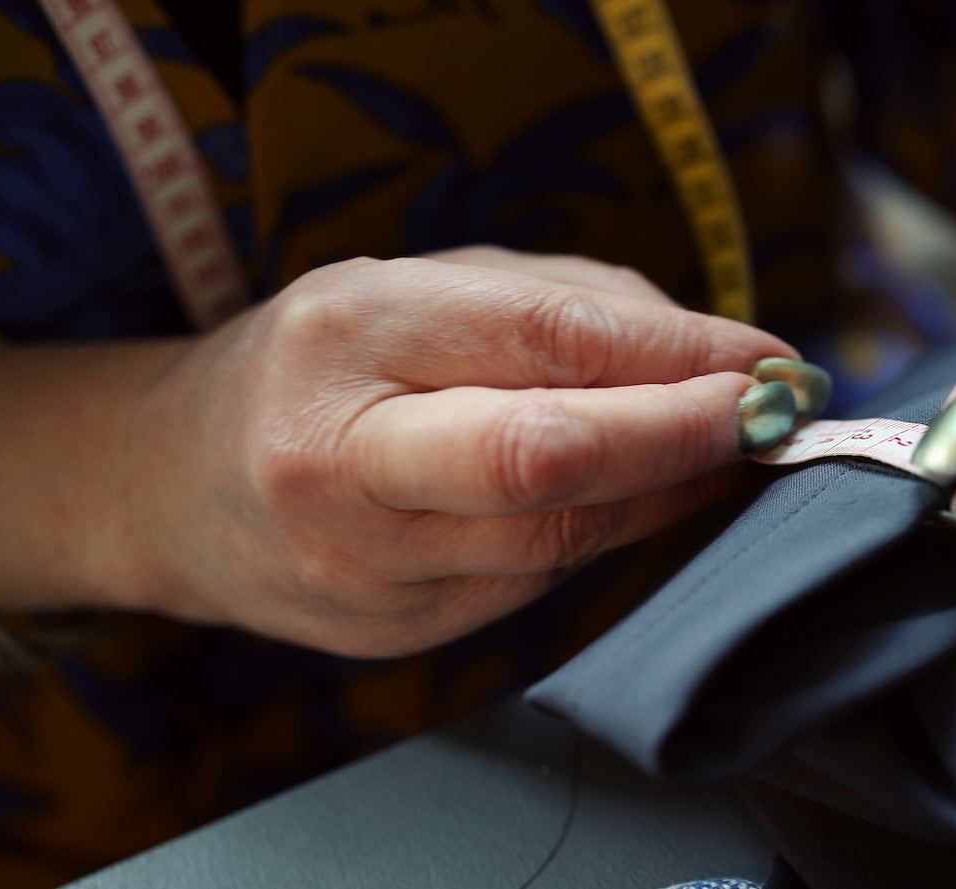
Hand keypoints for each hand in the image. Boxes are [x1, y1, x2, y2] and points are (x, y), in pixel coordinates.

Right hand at [0, 248, 799, 655]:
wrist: (181, 486)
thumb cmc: (322, 362)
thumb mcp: (425, 287)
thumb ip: (568, 309)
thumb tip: (724, 354)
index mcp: (347, 337)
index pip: (546, 343)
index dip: (679, 354)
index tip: (769, 356)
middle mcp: (342, 463)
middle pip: (548, 464)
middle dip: (687, 435)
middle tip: (774, 412)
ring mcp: (364, 570)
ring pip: (563, 542)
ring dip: (671, 491)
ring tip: (726, 445)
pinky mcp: (397, 636)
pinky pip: (541, 585)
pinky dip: (614, 533)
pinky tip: (647, 494)